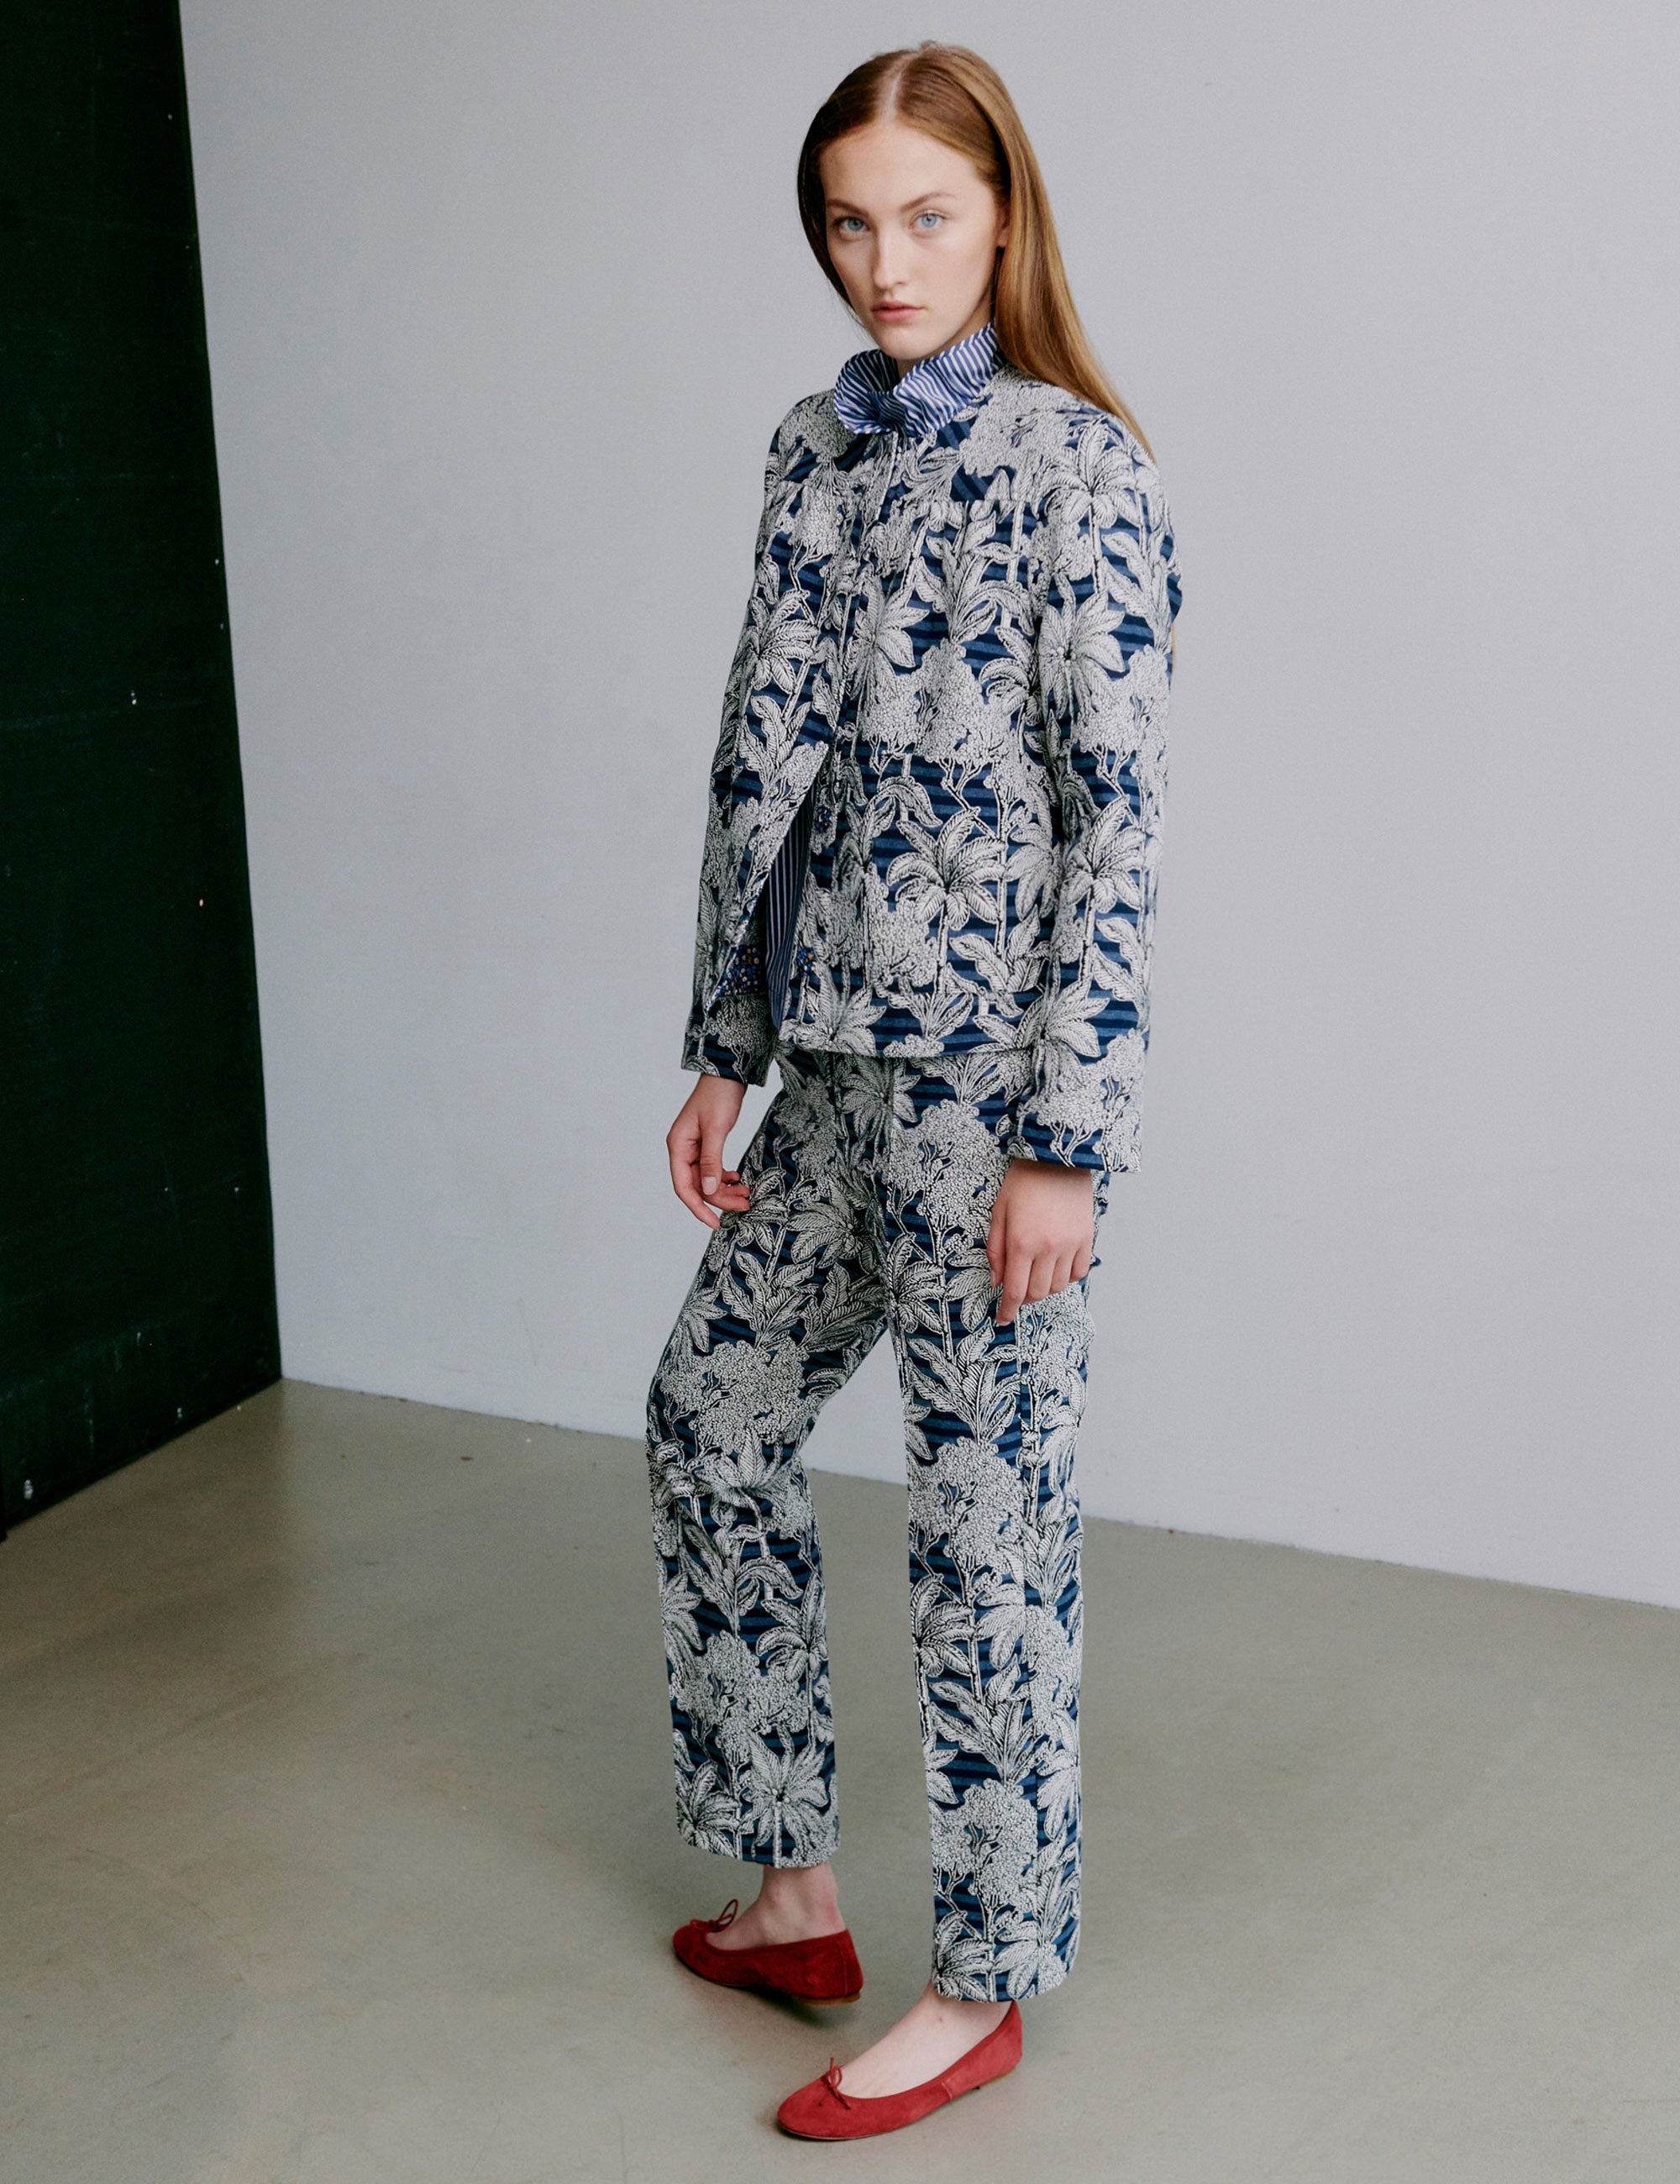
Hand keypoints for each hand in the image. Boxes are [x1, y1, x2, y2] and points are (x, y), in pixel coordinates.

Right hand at [667, 1074, 752, 1226]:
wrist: (727, 1074)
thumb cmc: (719, 1096)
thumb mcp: (716, 1129)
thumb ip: (711, 1160)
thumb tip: (706, 1190)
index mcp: (678, 1147)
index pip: (683, 1187)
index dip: (698, 1208)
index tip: (715, 1223)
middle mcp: (682, 1150)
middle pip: (697, 1186)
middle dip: (720, 1199)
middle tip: (745, 1205)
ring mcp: (694, 1149)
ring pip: (706, 1180)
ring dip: (725, 1190)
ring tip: (746, 1194)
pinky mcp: (706, 1145)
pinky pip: (712, 1170)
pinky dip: (725, 1178)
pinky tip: (738, 1179)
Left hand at [986, 1157, 1094, 1324]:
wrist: (1056, 1159)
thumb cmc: (1023, 1182)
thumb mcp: (998, 1213)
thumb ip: (996, 1251)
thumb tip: (997, 1282)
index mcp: (1021, 1242)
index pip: (1015, 1290)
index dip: (1008, 1309)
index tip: (1003, 1318)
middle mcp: (1048, 1248)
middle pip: (1037, 1292)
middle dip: (1024, 1299)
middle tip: (1016, 1291)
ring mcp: (1070, 1244)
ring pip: (1059, 1286)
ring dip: (1044, 1288)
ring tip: (1035, 1276)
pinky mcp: (1086, 1238)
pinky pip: (1079, 1272)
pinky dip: (1067, 1278)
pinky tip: (1056, 1268)